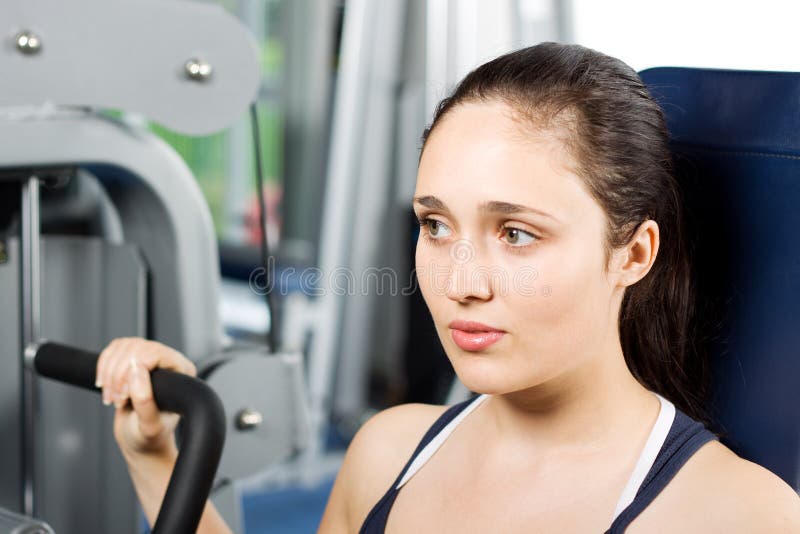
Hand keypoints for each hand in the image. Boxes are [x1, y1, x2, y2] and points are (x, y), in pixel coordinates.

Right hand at [96, 337, 196, 458]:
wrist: (138, 438)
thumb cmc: (149, 436)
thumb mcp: (149, 425)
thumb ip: (145, 401)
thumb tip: (136, 370)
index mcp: (182, 372)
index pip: (156, 353)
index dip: (133, 371)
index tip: (125, 395)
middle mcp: (169, 361)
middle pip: (137, 348)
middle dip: (118, 375)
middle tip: (117, 399)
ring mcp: (150, 358)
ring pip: (123, 346)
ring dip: (109, 372)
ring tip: (113, 397)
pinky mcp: (133, 359)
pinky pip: (114, 349)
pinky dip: (103, 367)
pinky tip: (106, 386)